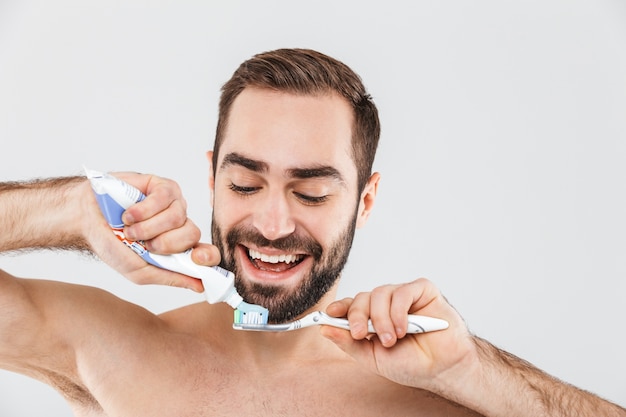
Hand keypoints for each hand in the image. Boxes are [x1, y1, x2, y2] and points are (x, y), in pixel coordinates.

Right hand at [83, 172, 219, 291]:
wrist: (87, 218)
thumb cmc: (113, 244)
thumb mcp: (139, 270)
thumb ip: (169, 276)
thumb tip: (200, 286)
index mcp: (179, 248)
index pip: (207, 253)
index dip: (207, 257)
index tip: (196, 260)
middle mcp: (180, 226)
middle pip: (192, 234)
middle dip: (165, 243)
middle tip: (143, 244)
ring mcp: (174, 205)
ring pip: (178, 217)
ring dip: (149, 227)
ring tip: (129, 229)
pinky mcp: (163, 186)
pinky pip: (165, 197)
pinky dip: (144, 210)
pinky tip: (128, 214)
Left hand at [320, 278, 477, 392]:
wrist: (443, 369)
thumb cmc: (412, 364)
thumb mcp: (373, 358)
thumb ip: (350, 343)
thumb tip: (325, 330)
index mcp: (374, 318)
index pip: (352, 306)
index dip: (339, 308)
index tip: (329, 314)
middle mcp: (387, 304)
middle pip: (363, 297)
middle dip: (358, 315)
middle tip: (362, 334)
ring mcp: (404, 296)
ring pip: (381, 293)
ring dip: (382, 318)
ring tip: (391, 339)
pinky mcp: (423, 291)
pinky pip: (403, 292)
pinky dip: (399, 311)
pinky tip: (404, 329)